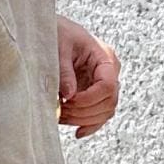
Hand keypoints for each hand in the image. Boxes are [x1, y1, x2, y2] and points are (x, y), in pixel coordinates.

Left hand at [56, 13, 120, 138]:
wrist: (54, 30)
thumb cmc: (57, 32)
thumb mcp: (59, 47)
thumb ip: (64, 71)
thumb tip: (69, 96)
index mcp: (105, 57)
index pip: (107, 86)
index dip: (89, 99)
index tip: (68, 101)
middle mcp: (109, 72)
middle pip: (109, 102)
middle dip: (84, 111)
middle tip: (61, 111)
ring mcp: (103, 84)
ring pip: (105, 112)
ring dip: (83, 120)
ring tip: (61, 117)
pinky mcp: (94, 94)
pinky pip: (99, 115)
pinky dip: (89, 125)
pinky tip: (77, 133)